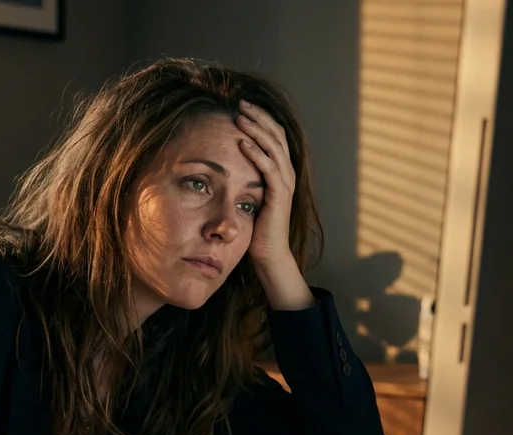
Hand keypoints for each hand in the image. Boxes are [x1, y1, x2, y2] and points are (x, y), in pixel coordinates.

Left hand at [235, 100, 296, 267]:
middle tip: (241, 103)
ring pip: (273, 148)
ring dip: (256, 130)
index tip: (241, 106)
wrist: (269, 254)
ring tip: (240, 117)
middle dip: (259, 117)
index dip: (261, 119)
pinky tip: (242, 142)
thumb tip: (226, 161)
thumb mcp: (249, 195)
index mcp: (280, 171)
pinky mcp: (279, 195)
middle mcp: (286, 173)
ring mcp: (285, 184)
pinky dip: (256, 153)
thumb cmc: (256, 227)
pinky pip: (269, 169)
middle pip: (276, 135)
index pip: (274, 136)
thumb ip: (245, 177)